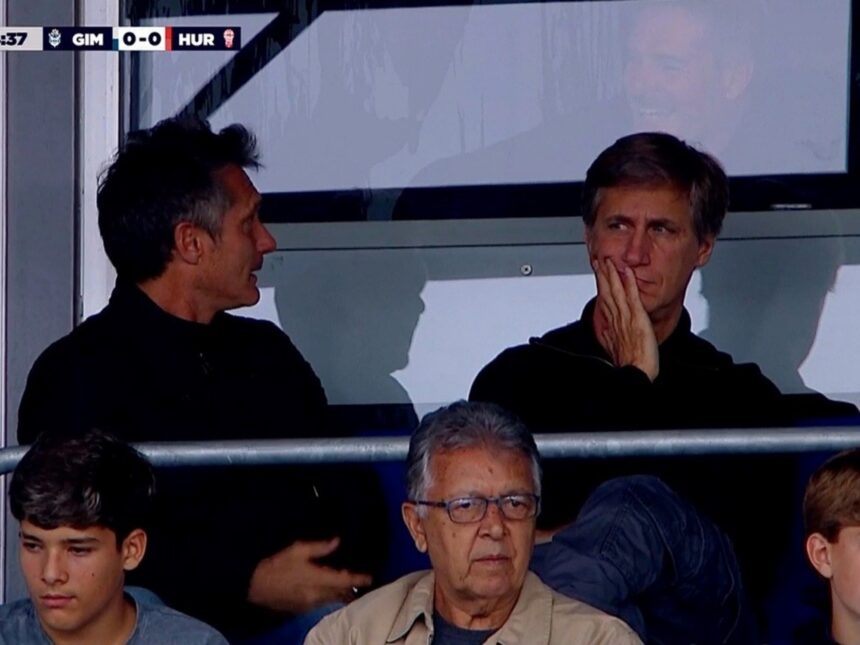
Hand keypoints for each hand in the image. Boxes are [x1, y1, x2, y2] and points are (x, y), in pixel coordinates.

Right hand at [247, 537, 371, 613]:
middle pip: (340, 594)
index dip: (358, 579)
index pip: (344, 580)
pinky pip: (321, 604)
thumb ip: (320, 547)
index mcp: (318, 580)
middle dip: (352, 590)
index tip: (370, 577)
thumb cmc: (277, 565)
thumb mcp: (298, 550)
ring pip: (331, 601)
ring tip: (350, 588)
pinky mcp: (301, 609)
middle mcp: (317, 595)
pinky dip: (329, 598)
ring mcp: (309, 605)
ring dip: (341, 595)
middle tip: (362, 583)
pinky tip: (330, 592)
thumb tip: (337, 541)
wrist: (255, 585)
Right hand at [592, 257, 658, 381]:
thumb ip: (609, 339)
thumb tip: (603, 333)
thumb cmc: (630, 366)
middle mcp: (616, 319)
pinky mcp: (637, 317)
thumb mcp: (615, 351)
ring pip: (616, 291)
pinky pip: (632, 296)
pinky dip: (628, 282)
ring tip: (609, 261)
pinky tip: (626, 271)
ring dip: (611, 274)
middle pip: (607, 293)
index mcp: (612, 326)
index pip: (604, 301)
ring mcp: (626, 317)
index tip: (597, 275)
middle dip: (602, 276)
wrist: (636, 373)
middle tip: (599, 261)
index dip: (600, 286)